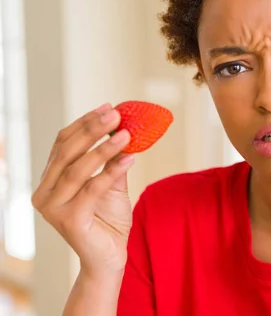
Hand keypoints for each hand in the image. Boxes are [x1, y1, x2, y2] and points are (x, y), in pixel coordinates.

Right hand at [32, 103, 134, 277]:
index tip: (107, 107)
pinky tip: (131, 157)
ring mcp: (54, 208)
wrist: (110, 256)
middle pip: (68, 152)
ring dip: (103, 148)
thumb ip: (112, 160)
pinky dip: (112, 171)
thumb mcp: (111, 184)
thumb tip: (124, 129)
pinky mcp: (70, 220)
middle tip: (115, 114)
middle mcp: (45, 193)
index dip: (84, 124)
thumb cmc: (108, 220)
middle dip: (92, 130)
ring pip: (78, 169)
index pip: (63, 144)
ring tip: (126, 133)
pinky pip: (93, 189)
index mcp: (50, 180)